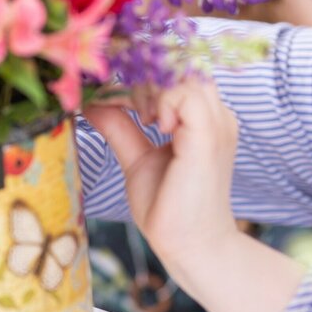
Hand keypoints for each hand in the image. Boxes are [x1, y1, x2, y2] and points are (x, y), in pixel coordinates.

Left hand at [82, 80, 239, 270]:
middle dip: (148, 76)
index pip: (180, 71)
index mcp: (206, 119)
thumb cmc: (170, 208)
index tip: (118, 93)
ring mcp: (218, 124)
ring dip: (154, 87)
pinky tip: (154, 124)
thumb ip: (121, 127)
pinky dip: (164, 101)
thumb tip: (93, 103)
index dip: (147, 74)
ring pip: (185, 74)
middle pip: (184, 65)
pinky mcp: (209, 137)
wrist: (191, 246)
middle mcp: (218, 115)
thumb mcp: (138, 158)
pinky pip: (187, 95)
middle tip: (127, 104)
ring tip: (143, 117)